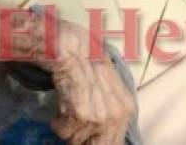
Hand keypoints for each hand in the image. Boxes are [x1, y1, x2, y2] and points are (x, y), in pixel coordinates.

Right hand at [47, 23, 135, 144]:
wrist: (73, 49)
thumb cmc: (89, 63)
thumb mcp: (111, 88)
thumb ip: (112, 111)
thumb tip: (105, 136)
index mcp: (127, 109)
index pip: (114, 142)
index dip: (98, 140)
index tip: (88, 136)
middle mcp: (117, 115)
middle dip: (82, 139)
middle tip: (75, 124)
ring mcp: (99, 116)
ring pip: (77, 140)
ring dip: (69, 128)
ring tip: (68, 107)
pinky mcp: (80, 114)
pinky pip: (64, 131)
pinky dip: (58, 121)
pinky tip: (62, 104)